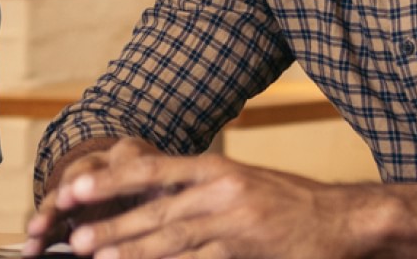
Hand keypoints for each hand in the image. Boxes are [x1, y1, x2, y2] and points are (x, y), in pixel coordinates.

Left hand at [30, 138, 386, 258]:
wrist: (343, 219)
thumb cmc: (289, 204)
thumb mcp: (241, 184)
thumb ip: (200, 191)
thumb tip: (154, 202)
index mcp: (215, 167)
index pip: (150, 169)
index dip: (110, 180)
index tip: (74, 188)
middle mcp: (219, 188)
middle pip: (153, 206)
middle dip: (110, 221)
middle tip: (73, 235)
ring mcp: (232, 220)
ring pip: (169, 236)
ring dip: (129, 248)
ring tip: (95, 255)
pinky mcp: (244, 249)